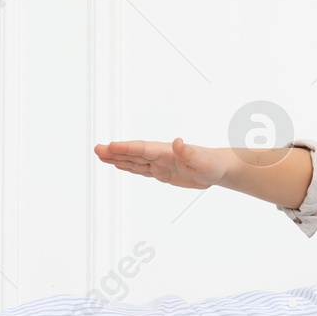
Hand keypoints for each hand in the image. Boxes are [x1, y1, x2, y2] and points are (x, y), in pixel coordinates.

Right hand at [94, 137, 228, 189]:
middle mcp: (161, 156)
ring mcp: (160, 164)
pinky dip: (128, 167)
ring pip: (135, 161)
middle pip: (134, 154)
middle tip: (97, 149)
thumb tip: (178, 142)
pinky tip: (118, 164)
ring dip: (118, 159)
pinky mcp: (162, 172)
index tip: (110, 146)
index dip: (126, 148)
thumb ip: (189, 152)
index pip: (143, 149)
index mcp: (168, 152)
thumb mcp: (203, 161)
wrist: (219, 168)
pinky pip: (142, 169)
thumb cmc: (213, 164)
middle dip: (115, 152)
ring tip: (100, 155)